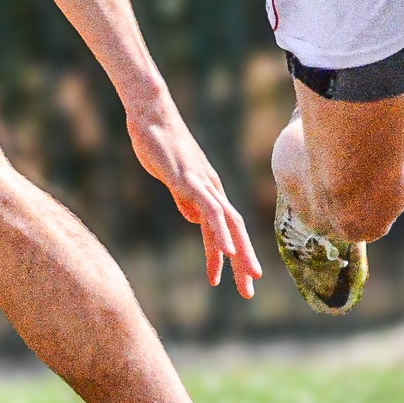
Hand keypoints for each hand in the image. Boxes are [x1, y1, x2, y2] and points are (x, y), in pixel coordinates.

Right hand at [128, 105, 260, 297]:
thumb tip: (194, 219)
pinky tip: (228, 252)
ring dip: (239, 254)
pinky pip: (211, 211)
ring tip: (247, 280)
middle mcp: (212, 187)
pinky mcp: (190, 180)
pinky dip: (222, 233)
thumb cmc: (156, 140)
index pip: (227, 226)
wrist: (151, 113)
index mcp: (208, 188)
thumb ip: (184, 198)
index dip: (234, 252)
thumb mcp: (172, 176)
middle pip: (236, 228)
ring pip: (229, 224)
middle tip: (252, 289)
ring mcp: (203, 183)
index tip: (239, 277)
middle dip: (244, 261)